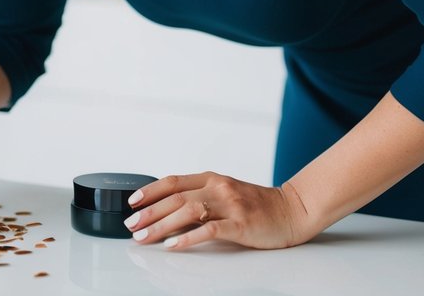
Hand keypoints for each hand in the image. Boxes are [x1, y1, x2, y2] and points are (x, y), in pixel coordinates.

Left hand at [125, 172, 316, 250]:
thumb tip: (167, 213)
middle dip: (149, 212)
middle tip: (131, 225)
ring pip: (188, 211)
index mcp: (212, 179)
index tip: (132, 201)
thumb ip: (200, 198)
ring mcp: (230, 204)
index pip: (173, 181)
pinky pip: (210, 229)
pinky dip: (188, 237)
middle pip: (175, 197)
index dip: (150, 190)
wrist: (293, 210)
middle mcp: (218, 187)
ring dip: (161, 224)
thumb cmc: (257, 205)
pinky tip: (174, 245)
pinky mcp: (241, 223)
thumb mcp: (225, 193)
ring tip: (144, 236)